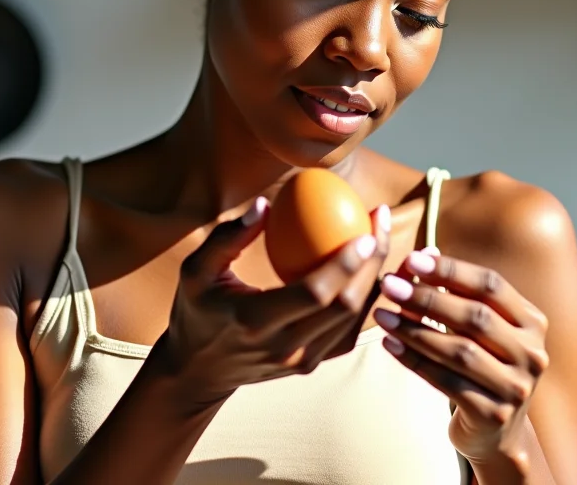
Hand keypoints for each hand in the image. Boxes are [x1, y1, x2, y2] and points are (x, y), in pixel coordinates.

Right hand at [154, 197, 389, 406]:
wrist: (197, 372)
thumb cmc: (195, 311)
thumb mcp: (196, 272)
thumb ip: (228, 238)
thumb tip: (265, 204)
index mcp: (255, 321)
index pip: (314, 292)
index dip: (347, 263)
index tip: (366, 228)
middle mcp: (284, 347)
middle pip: (344, 306)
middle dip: (373, 263)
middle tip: (380, 223)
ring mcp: (300, 361)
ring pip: (353, 320)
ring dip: (373, 279)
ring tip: (380, 239)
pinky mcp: (310, 365)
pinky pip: (347, 332)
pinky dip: (364, 301)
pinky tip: (370, 270)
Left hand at [372, 249, 547, 466]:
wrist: (496, 432)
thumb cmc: (481, 367)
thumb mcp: (477, 330)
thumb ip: (455, 295)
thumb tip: (420, 257)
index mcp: (532, 322)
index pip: (491, 285)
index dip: (452, 270)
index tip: (413, 259)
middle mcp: (532, 353)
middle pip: (476, 316)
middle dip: (427, 297)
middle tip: (390, 285)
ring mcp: (516, 386)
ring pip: (459, 351)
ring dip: (414, 329)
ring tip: (382, 314)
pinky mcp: (493, 414)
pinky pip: (446, 381)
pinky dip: (414, 361)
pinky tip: (390, 344)